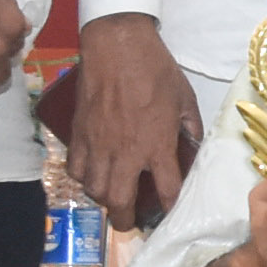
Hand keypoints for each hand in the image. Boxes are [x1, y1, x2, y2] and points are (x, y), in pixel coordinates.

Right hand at [71, 11, 201, 226]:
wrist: (117, 46)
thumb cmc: (156, 69)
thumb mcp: (185, 98)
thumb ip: (189, 128)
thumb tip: (192, 147)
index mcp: (157, 145)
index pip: (166, 190)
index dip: (169, 206)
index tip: (169, 212)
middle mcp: (126, 153)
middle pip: (120, 202)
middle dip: (126, 219)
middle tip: (130, 220)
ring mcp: (99, 146)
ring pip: (95, 190)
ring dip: (104, 199)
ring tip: (113, 195)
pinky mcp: (79, 134)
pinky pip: (75, 169)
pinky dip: (83, 177)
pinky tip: (92, 172)